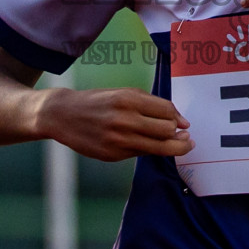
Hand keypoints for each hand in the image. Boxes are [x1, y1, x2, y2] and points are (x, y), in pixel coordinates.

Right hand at [40, 87, 192, 161]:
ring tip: (181, 144)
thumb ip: (152, 105)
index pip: (167, 111)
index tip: (184, 124)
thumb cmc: (99, 102)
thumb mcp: (124, 94)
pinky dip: (150, 150)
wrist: (63, 115)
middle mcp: (124, 119)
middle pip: (167, 131)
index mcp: (128, 99)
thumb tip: (181, 122)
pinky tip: (149, 145)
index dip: (179, 119)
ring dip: (174, 147)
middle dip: (179, 135)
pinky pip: (141, 154)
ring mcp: (118, 139)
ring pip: (159, 147)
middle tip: (184, 136)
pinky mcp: (112, 155)